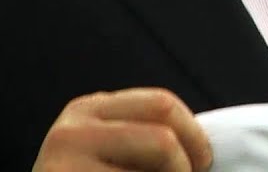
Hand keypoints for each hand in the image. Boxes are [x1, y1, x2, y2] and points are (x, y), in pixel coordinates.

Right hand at [33, 88, 212, 171]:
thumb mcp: (112, 149)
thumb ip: (143, 136)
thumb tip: (205, 148)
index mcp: (87, 109)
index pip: (161, 103)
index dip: (194, 134)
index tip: (202, 161)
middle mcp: (70, 132)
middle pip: (162, 139)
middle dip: (185, 166)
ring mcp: (62, 166)